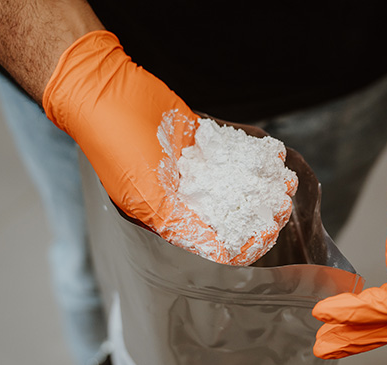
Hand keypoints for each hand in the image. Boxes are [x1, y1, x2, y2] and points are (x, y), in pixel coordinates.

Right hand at [43, 31, 292, 264]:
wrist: (102, 89)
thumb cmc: (114, 144)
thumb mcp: (144, 192)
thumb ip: (180, 223)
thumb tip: (219, 253)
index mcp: (166, 217)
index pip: (212, 243)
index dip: (242, 242)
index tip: (267, 230)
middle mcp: (180, 197)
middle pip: (229, 215)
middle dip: (259, 212)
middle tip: (282, 203)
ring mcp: (191, 169)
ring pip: (234, 184)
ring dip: (261, 184)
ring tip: (284, 179)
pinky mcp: (197, 142)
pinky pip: (231, 154)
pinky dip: (252, 156)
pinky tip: (274, 154)